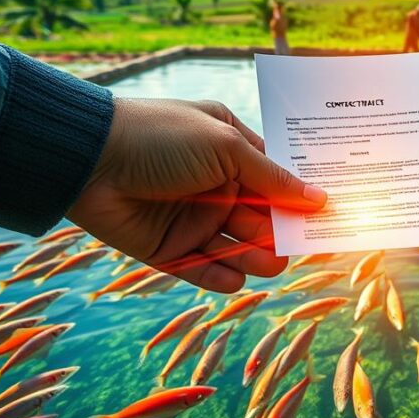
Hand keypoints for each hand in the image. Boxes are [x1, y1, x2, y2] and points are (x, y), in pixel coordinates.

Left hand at [67, 98, 325, 291]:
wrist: (86, 158)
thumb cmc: (161, 138)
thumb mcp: (225, 147)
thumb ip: (273, 176)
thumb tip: (320, 198)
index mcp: (231, 151)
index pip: (278, 179)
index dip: (303, 197)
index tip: (332, 214)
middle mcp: (216, 186)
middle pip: (263, 218)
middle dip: (282, 232)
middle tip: (302, 247)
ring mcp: (193, 219)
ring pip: (237, 247)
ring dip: (255, 257)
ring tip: (270, 265)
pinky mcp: (168, 249)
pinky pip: (202, 269)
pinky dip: (219, 277)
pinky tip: (233, 280)